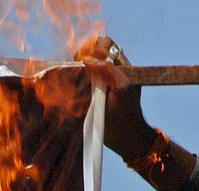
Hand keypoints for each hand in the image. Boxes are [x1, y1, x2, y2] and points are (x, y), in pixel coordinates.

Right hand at [76, 37, 155, 159]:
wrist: (125, 138)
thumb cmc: (128, 112)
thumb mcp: (122, 86)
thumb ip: (108, 69)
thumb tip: (86, 59)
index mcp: (119, 66)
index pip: (105, 45)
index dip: (95, 47)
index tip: (86, 58)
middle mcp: (107, 73)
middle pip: (91, 54)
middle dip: (82, 57)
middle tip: (78, 65)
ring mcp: (97, 85)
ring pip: (82, 69)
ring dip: (76, 71)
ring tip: (73, 76)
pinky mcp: (88, 98)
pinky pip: (76, 85)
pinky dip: (71, 84)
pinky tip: (70, 88)